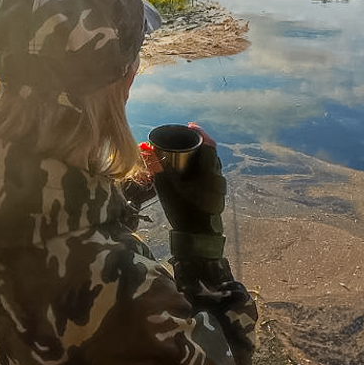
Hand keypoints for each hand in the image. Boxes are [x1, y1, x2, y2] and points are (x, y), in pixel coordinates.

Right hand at [152, 123, 226, 259]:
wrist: (198, 238)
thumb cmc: (183, 211)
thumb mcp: (166, 188)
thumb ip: (156, 167)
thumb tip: (144, 148)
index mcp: (209, 172)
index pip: (209, 145)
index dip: (200, 133)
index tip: (190, 126)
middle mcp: (217, 177)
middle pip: (211, 154)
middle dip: (199, 144)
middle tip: (186, 138)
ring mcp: (219, 188)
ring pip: (212, 165)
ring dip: (201, 157)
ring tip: (188, 152)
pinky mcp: (217, 196)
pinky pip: (211, 175)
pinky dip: (203, 168)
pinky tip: (192, 171)